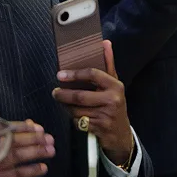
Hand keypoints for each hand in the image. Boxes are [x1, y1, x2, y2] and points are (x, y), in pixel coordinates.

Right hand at [0, 119, 54, 176]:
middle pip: (16, 143)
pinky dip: (30, 171)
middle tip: (50, 140)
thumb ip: (10, 129)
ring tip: (51, 151)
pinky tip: (43, 168)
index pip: (8, 130)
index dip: (25, 130)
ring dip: (36, 152)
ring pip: (17, 157)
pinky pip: (16, 175)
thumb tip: (31, 123)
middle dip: (34, 140)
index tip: (40, 129)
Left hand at [53, 40, 135, 166]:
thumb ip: (108, 64)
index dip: (75, 74)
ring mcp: (106, 115)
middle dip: (64, 94)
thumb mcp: (114, 84)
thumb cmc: (115, 104)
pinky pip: (78, 121)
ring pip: (77, 110)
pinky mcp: (99, 128)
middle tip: (55, 92)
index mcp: (115, 86)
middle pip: (80, 95)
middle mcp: (112, 99)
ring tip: (64, 103)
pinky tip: (75, 115)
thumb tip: (105, 43)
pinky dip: (73, 119)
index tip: (60, 75)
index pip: (93, 74)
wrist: (121, 133)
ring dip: (67, 107)